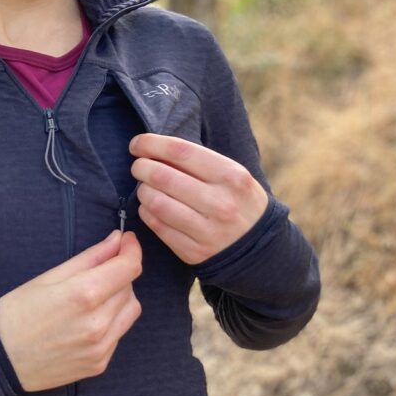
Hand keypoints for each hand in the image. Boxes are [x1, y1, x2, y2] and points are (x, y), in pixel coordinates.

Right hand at [0, 230, 142, 391]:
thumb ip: (90, 258)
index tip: (126, 242)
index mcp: (85, 294)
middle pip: (130, 288)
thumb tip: (117, 240)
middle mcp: (98, 323)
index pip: (129, 268)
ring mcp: (101, 347)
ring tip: (92, 301)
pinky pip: (118, 334)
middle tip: (95, 274)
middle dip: (118, 275)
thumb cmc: (17, 313)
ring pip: (130, 311)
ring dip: (118, 299)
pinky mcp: (99, 364)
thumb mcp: (49, 277)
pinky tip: (85, 324)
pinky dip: (110, 323)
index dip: (131, 250)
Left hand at [129, 133, 268, 264]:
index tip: (137, 144)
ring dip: (142, 191)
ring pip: (156, 203)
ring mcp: (207, 230)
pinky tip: (149, 206)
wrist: (258, 247)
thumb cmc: (237, 200)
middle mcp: (220, 202)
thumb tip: (155, 150)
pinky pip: (157, 226)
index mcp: (231, 175)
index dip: (151, 144)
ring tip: (144, 187)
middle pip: (163, 177)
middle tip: (138, 167)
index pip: (181, 151)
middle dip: (141, 168)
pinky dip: (146, 212)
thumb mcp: (232, 175)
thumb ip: (199, 162)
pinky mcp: (194, 251)